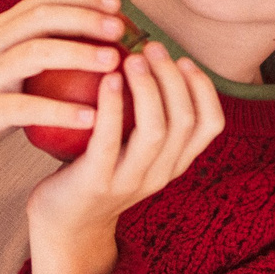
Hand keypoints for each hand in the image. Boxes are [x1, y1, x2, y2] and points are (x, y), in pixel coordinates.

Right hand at [0, 0, 133, 170]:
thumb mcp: (11, 65)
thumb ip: (45, 50)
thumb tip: (103, 42)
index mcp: (2, 28)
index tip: (118, 5)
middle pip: (42, 18)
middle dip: (85, 18)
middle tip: (121, 29)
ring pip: (35, 53)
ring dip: (78, 53)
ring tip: (113, 61)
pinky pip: (25, 108)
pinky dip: (60, 111)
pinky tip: (91, 118)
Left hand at [25, 39, 225, 244]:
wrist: (64, 226)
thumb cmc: (94, 172)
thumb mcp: (130, 149)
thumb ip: (144, 115)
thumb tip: (146, 54)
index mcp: (174, 164)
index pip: (210, 125)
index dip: (204, 88)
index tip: (184, 59)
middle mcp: (160, 174)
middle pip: (184, 120)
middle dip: (173, 78)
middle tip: (152, 47)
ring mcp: (130, 182)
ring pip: (156, 131)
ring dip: (148, 88)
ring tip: (132, 58)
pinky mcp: (96, 183)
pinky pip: (109, 141)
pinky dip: (112, 106)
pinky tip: (107, 79)